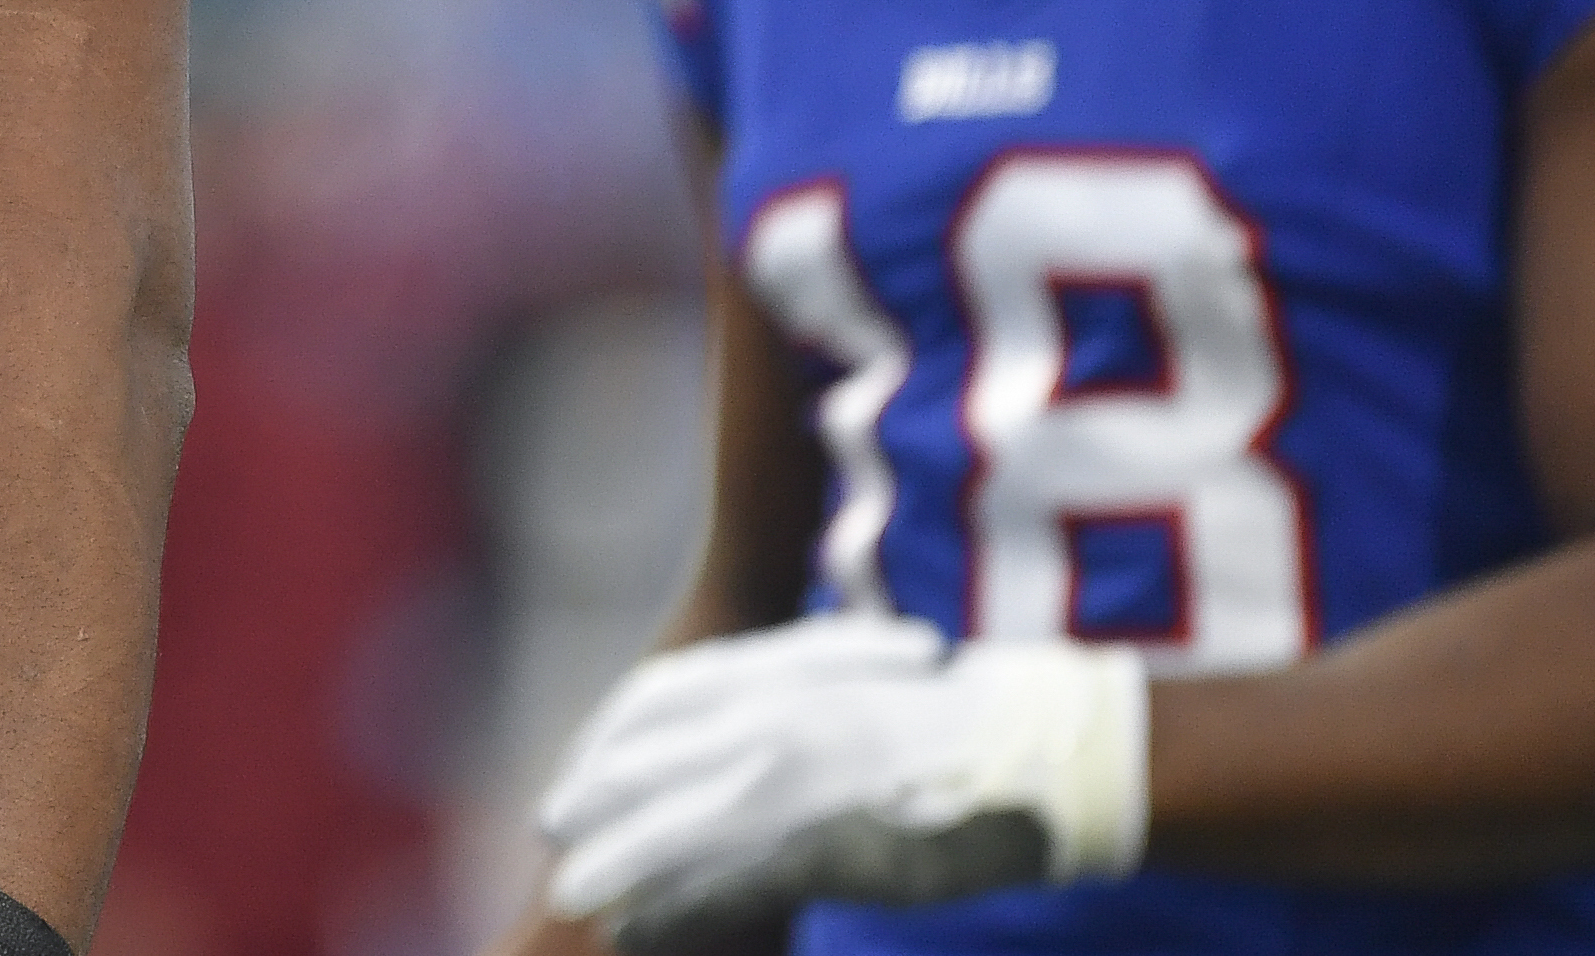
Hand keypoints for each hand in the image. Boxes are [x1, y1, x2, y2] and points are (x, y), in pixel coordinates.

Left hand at [538, 614, 1145, 948]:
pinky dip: (671, 907)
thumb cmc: (956, 716)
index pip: (657, 697)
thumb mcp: (849, 678)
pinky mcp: (821, 848)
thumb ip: (780, 699)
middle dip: (592, 799)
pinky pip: (723, 885)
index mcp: (776, 670)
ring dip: (614, 864)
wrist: (1039, 746)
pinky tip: (636, 925)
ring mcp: (792, 782)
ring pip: (670, 829)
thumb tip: (729, 735)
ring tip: (577, 894)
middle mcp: (769, 717)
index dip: (608, 739)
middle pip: (646, 761)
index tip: (580, 770)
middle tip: (555, 829)